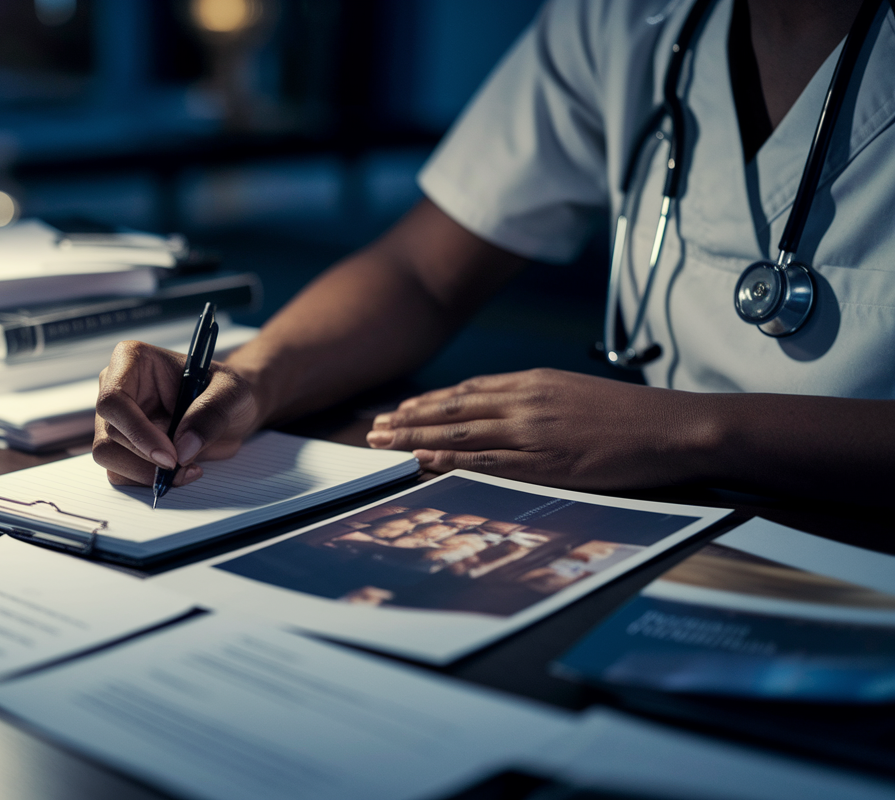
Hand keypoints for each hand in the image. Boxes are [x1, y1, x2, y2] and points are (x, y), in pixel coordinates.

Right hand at [93, 340, 262, 485]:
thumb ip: (211, 412)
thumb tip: (183, 448)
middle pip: (108, 435)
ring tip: (186, 468)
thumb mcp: (233, 392)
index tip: (170, 456)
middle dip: (145, 459)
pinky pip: (121, 471)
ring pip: (109, 457)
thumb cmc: (226, 389)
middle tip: (183, 466)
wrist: (229, 409)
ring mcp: (116, 419)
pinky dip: (148, 479)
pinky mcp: (121, 445)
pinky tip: (179, 471)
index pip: (114, 399)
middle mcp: (116, 387)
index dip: (137, 432)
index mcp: (133, 359)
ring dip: (146, 473)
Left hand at [365, 368, 708, 489]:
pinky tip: (424, 465)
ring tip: (385, 446)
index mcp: (534, 382)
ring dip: (417, 441)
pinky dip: (450, 464)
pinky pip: (486, 464)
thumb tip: (503, 412)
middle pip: (453, 411)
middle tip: (374, 429)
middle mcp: (526, 401)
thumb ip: (537, 400)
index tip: (400, 409)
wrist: (674, 427)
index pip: (467, 392)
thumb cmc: (630, 415)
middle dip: (409, 420)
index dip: (428, 403)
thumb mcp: (575, 393)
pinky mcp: (546, 462)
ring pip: (460, 436)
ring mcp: (533, 432)